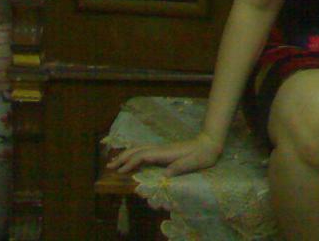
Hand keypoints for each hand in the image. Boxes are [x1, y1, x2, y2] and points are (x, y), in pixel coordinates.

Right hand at [106, 133, 222, 177]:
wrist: (209, 143)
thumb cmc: (203, 154)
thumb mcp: (194, 162)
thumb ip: (180, 167)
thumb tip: (165, 175)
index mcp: (166, 153)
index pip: (144, 156)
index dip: (131, 163)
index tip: (121, 171)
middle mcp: (161, 149)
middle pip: (138, 150)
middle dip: (123, 157)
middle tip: (108, 166)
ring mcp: (162, 149)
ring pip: (140, 149)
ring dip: (126, 154)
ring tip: (114, 161)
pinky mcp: (164, 151)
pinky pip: (145, 151)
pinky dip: (134, 154)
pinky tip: (131, 158)